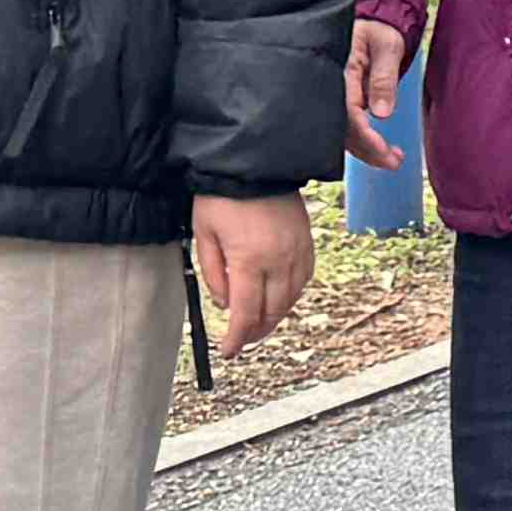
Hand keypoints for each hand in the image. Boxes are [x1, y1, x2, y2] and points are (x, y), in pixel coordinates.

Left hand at [192, 190, 314, 352]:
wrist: (254, 160)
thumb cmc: (222, 194)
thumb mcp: (204, 234)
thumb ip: (213, 274)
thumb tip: (226, 304)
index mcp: (250, 260)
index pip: (246, 315)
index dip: (237, 339)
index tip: (228, 350)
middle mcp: (279, 260)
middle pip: (272, 312)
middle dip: (256, 332)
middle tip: (242, 340)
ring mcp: (297, 250)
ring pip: (291, 299)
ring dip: (275, 316)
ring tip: (258, 323)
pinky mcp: (307, 240)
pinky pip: (304, 279)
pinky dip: (291, 295)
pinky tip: (279, 297)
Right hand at [344, 18, 411, 160]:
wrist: (371, 23)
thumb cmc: (379, 30)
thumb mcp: (387, 46)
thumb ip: (384, 77)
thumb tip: (381, 113)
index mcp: (340, 71)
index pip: (347, 110)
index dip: (363, 134)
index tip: (383, 149)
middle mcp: (332, 87)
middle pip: (343, 128)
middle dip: (368, 150)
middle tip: (394, 162)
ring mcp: (335, 96)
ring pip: (344, 133)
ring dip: (367, 151)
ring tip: (393, 160)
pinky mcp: (341, 103)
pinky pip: (347, 128)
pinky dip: (364, 143)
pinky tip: (382, 150)